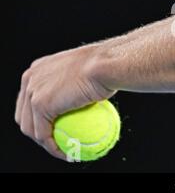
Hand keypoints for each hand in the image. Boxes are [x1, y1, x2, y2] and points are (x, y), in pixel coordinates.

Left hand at [15, 44, 114, 160]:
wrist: (105, 65)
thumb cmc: (106, 66)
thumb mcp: (86, 71)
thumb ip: (77, 82)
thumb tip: (85, 97)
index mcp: (39, 68)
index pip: (30, 97)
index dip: (38, 116)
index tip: (55, 127)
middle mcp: (31, 78)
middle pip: (25, 114)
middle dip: (36, 131)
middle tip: (58, 141)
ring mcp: (33, 91)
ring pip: (30, 128)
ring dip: (44, 143)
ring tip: (62, 150)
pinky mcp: (40, 104)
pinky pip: (43, 134)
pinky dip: (53, 147)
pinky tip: (67, 153)